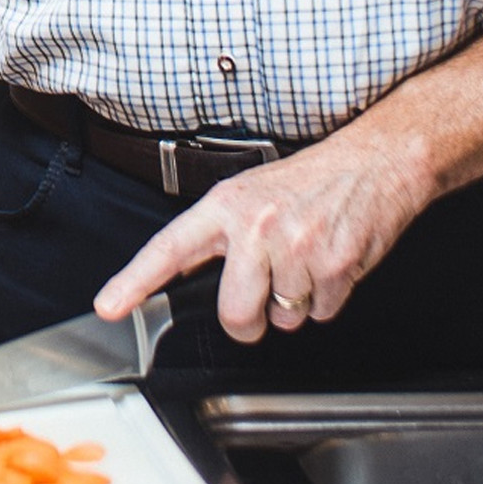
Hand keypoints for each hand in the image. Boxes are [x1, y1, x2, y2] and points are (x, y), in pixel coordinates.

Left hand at [93, 130, 432, 343]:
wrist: (373, 163)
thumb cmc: (309, 181)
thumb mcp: (250, 194)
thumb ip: (219, 235)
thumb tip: (185, 275)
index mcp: (226, 206)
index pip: (169, 248)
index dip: (135, 281)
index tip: (110, 306)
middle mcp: (257, 226)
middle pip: (234, 313)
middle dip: (248, 320)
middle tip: (262, 296)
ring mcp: (297, 248)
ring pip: (282, 320)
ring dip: (294, 303)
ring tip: (305, 259)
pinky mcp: (334, 267)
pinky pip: (320, 314)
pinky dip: (325, 299)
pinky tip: (329, 263)